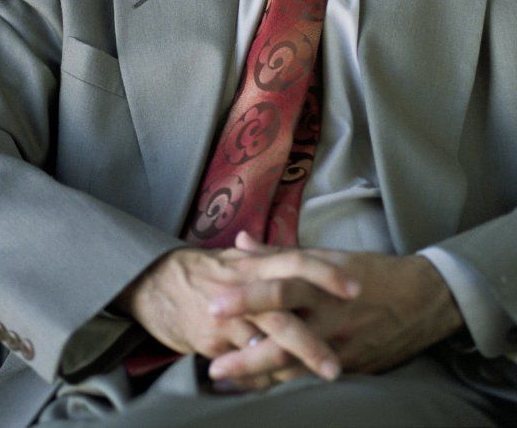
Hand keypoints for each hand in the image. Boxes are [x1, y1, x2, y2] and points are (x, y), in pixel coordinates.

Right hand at [114, 244, 357, 380]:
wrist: (152, 283)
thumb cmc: (200, 271)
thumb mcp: (234, 259)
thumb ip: (267, 260)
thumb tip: (300, 256)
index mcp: (253, 262)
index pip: (296, 260)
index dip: (326, 272)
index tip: (356, 287)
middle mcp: (241, 285)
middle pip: (285, 310)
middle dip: (314, 339)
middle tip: (340, 360)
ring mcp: (226, 315)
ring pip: (266, 342)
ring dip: (297, 361)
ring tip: (329, 374)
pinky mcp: (211, 340)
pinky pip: (244, 362)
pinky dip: (265, 373)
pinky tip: (285, 382)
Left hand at [207, 233, 463, 387]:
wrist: (423, 300)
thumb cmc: (369, 271)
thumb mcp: (327, 256)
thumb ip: (281, 254)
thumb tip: (242, 242)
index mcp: (321, 285)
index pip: (279, 290)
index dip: (245, 298)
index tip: (213, 306)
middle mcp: (330, 319)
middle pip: (282, 340)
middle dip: (245, 356)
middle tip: (212, 365)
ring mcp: (342, 348)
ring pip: (295, 369)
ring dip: (258, 379)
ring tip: (227, 385)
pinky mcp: (352, 369)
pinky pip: (312, 382)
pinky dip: (284, 387)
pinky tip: (260, 391)